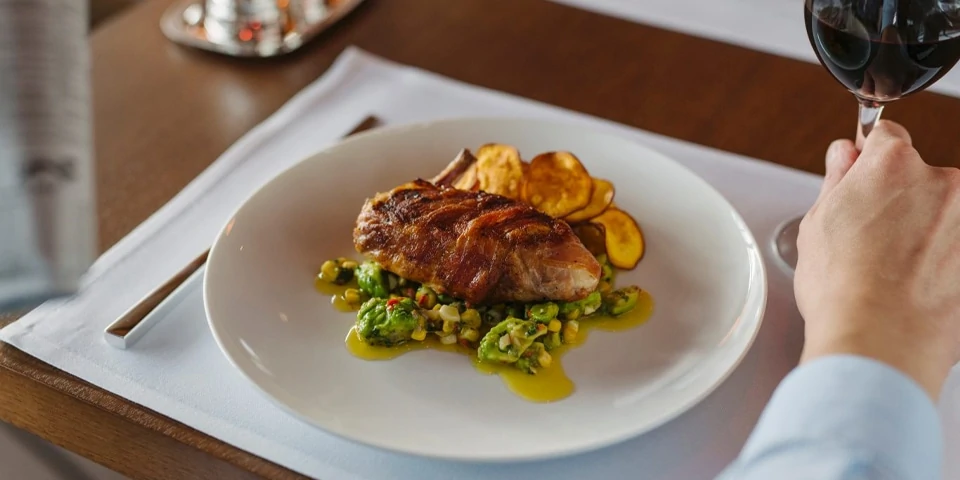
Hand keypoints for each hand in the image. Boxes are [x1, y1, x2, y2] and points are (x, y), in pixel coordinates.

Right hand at [795, 120, 959, 399]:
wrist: (881, 345)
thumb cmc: (844, 292)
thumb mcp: (817, 225)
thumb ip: (837, 180)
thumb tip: (845, 155)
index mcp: (893, 165)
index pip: (887, 138)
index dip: (869, 161)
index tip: (864, 179)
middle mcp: (943, 181)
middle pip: (922, 177)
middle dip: (903, 201)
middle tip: (874, 241)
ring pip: (948, 214)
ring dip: (930, 232)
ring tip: (898, 272)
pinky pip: (959, 249)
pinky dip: (947, 262)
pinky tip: (920, 287)